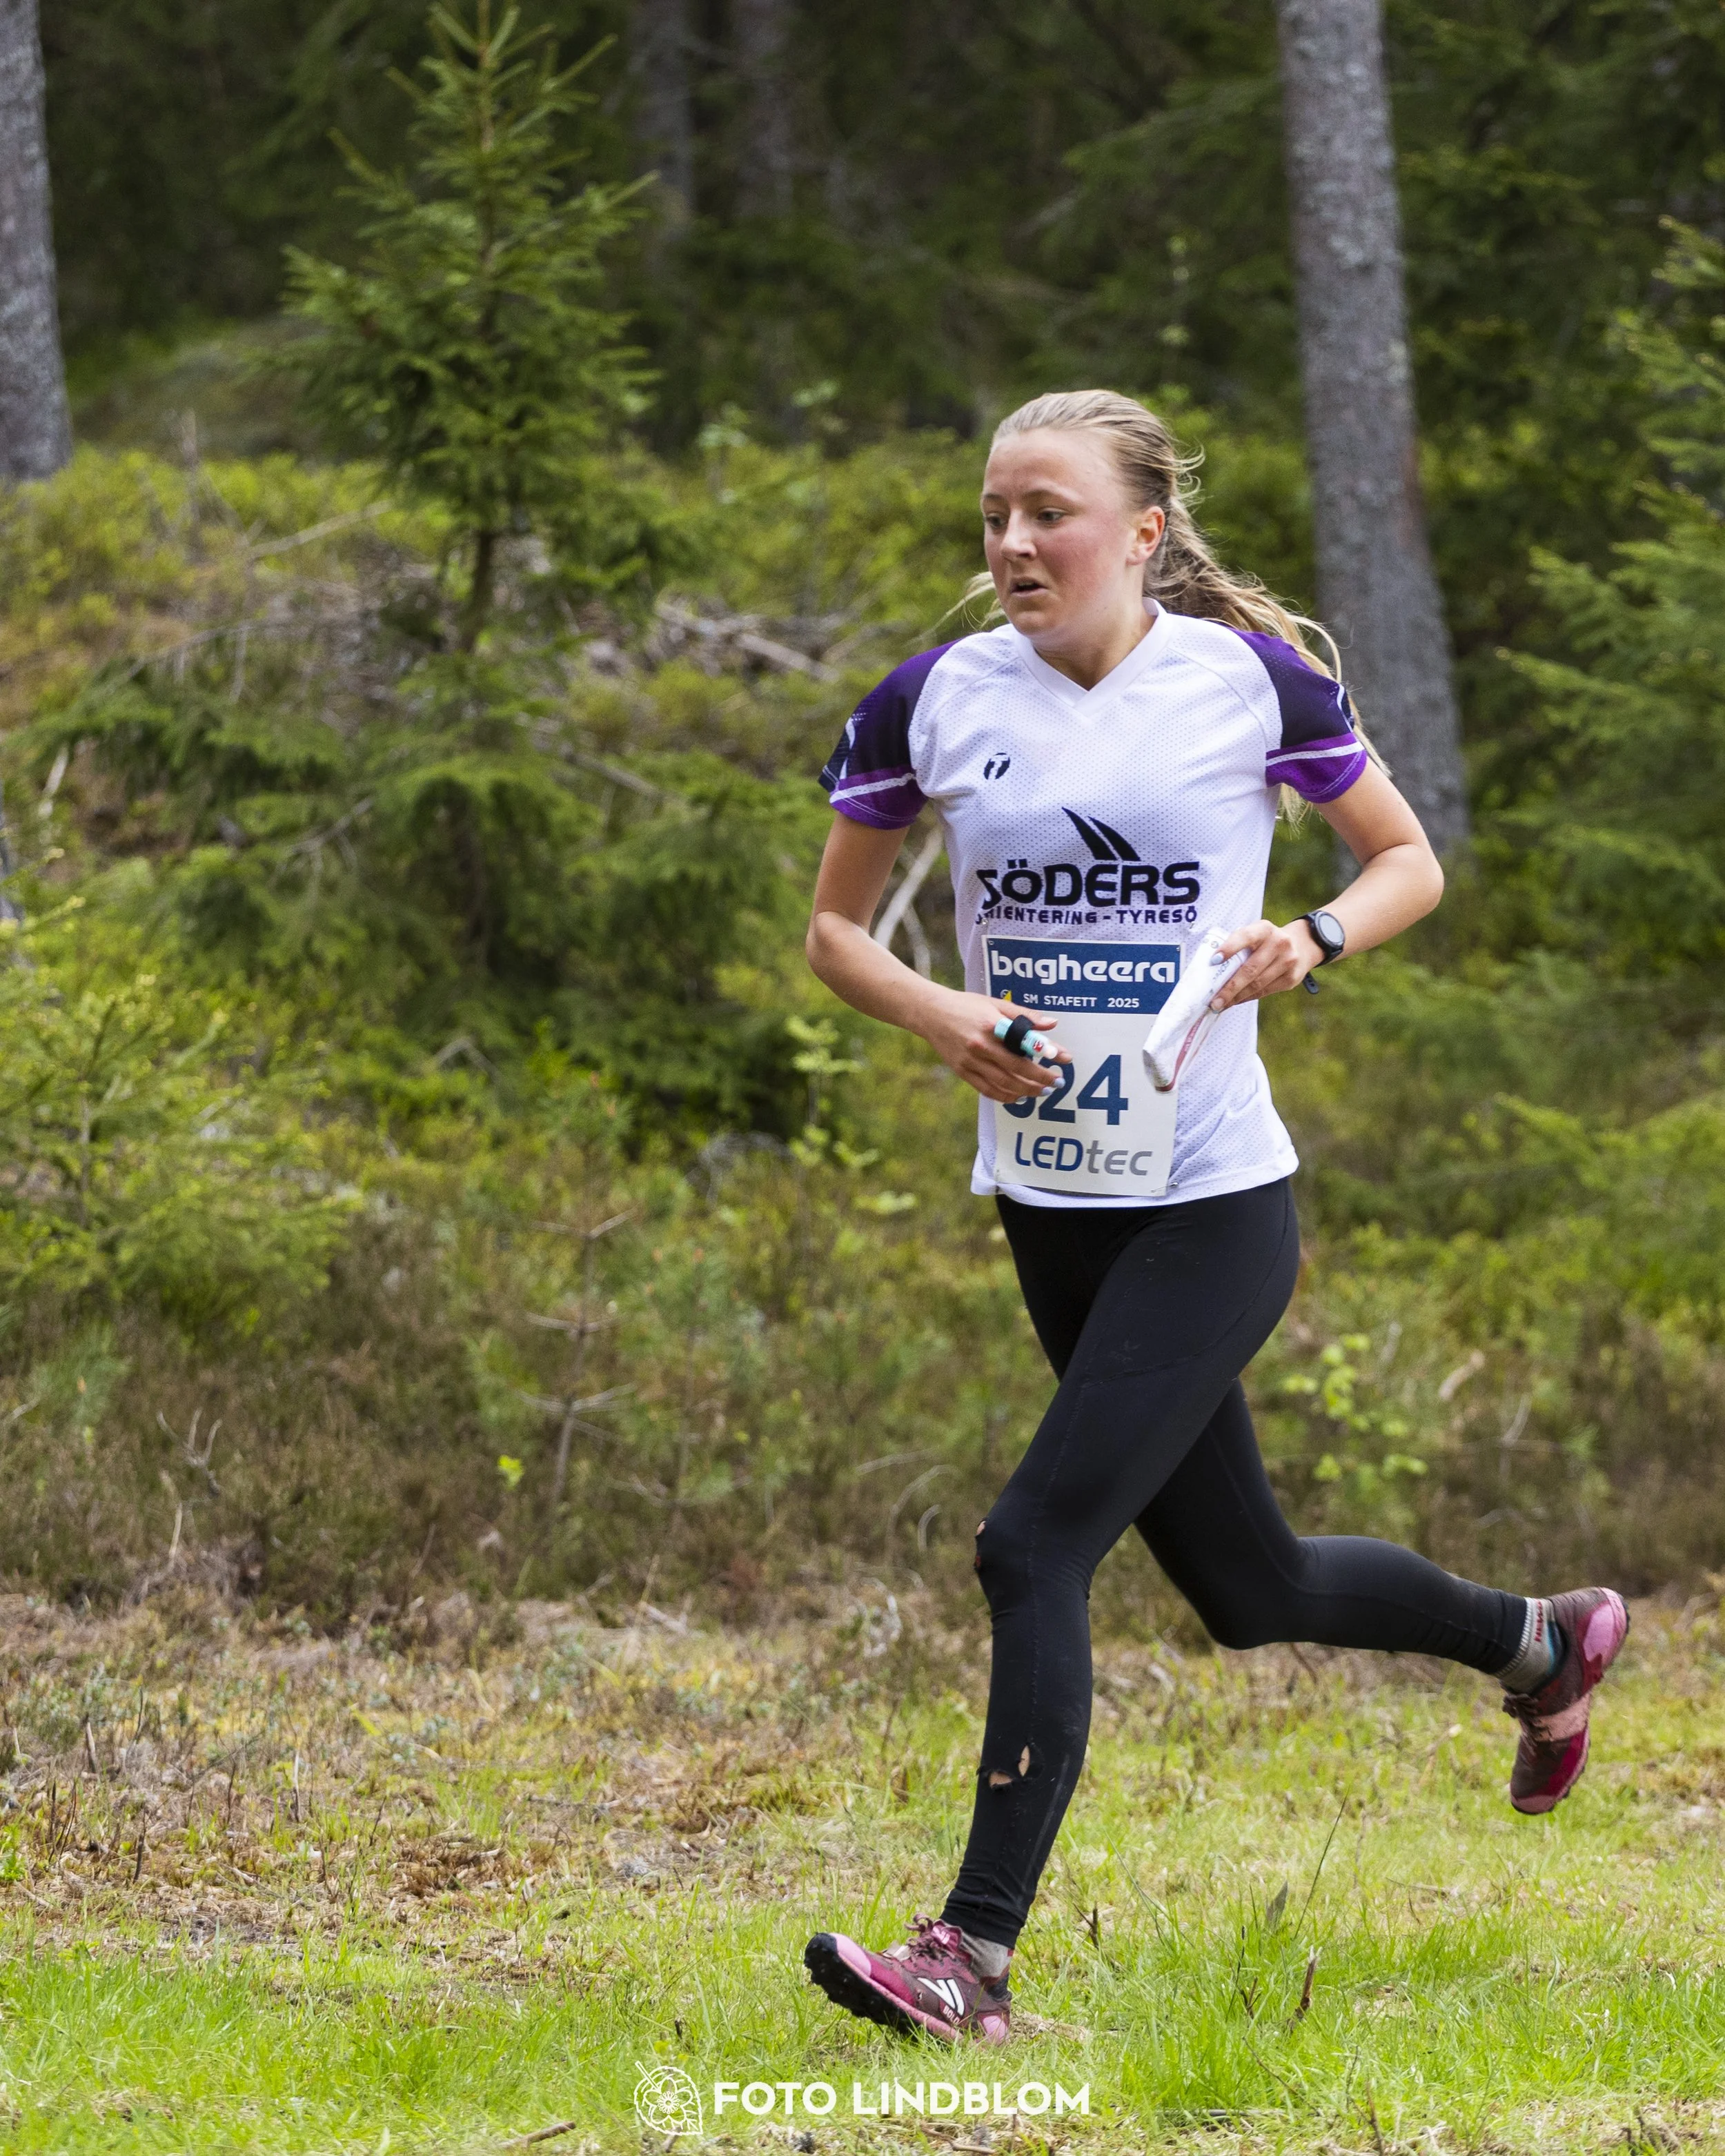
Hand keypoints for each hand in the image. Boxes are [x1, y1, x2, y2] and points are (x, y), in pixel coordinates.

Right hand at [919, 990, 1071, 1103]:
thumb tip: (1053, 1023)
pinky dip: (1005, 1096)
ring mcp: (970, 1061)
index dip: (1046, 1051)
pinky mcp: (962, 1071)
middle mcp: (980, 1046)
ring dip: (1027, 1090)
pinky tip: (1018, 1096)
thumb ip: (1024, 1015)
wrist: (931, 1013)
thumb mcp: (995, 1003)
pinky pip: (987, 1090)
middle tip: (1058, 1082)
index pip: (1024, 1042)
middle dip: (1041, 1078)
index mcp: (991, 1025)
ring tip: (1043, 1091)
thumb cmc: (966, 1006)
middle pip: (1017, 1068)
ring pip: (1004, 1083)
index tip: (1064, 1058)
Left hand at [1209, 919, 1322, 1009]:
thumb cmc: (1267, 941)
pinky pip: (1264, 991)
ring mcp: (1288, 961)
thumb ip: (1239, 945)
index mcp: (1265, 929)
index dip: (1229, 948)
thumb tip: (1212, 970)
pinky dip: (1247, 998)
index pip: (1245, 936)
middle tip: (1213, 1001)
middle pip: (1250, 969)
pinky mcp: (1291, 978)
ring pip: (1257, 985)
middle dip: (1229, 988)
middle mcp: (1279, 943)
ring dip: (1236, 997)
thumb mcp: (1256, 934)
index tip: (1213, 960)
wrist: (1302, 945)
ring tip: (1220, 1005)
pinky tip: (1236, 1001)